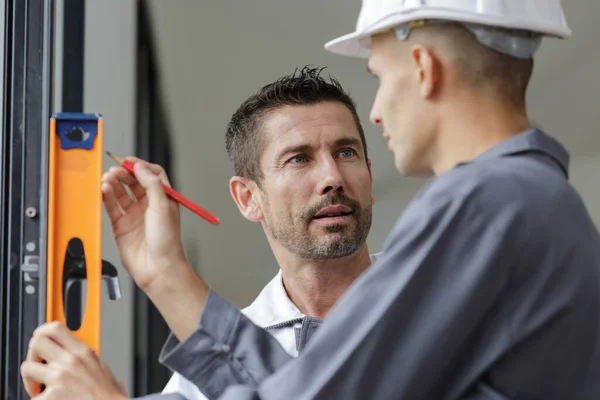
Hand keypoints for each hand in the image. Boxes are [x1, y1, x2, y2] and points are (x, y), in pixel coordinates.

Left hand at [20, 322, 126, 399]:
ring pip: (27, 367)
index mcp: (82, 352)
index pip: (55, 328)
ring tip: (38, 387)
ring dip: (30, 379)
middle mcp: (70, 361)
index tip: (40, 340)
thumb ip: (89, 357)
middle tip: (38, 365)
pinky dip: (38, 398)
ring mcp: (58, 378)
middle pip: (37, 342)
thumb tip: (86, 355)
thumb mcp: (102, 367)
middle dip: (33, 354)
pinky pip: (33, 395)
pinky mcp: (50, 396)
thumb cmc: (108, 395)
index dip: (42, 332)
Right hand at [102, 157, 187, 290]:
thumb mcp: (163, 206)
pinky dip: (106, 196)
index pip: (151, 175)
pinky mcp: (121, 226)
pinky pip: (111, 207)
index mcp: (163, 199)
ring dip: (113, 184)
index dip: (140, 166)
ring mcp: (134, 215)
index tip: (129, 162)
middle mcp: (148, 206)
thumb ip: (152, 184)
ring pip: (120, 193)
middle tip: (115, 171)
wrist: (158, 267)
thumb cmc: (167, 242)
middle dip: (123, 174)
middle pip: (133, 182)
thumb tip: (141, 167)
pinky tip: (104, 190)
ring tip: (107, 180)